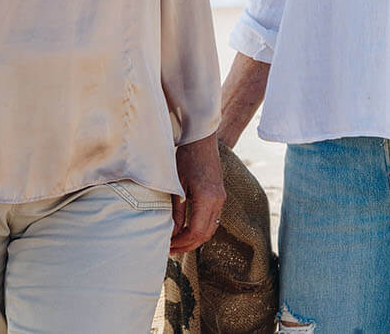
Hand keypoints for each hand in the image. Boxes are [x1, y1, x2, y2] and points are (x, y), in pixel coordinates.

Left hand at [170, 134, 225, 254]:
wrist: (201, 139)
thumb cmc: (185, 158)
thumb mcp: (176, 185)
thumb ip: (176, 211)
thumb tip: (172, 233)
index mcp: (207, 198)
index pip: (197, 232)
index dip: (182, 243)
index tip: (168, 246)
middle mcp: (218, 201)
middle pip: (205, 234)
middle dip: (187, 245)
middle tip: (170, 250)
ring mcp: (221, 199)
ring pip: (210, 228)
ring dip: (194, 238)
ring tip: (176, 242)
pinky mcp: (219, 195)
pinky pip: (212, 219)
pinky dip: (200, 228)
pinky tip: (186, 229)